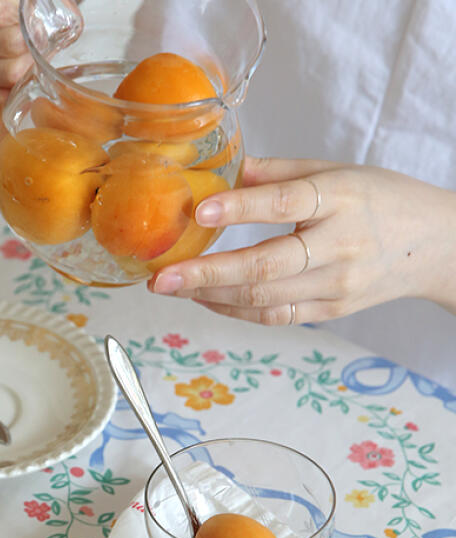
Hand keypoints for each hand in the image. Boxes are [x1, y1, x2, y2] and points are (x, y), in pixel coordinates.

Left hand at [148, 156, 455, 324]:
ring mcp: (336, 286)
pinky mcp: (331, 311)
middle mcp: (340, 247)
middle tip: (160, 278)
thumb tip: (230, 172)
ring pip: (263, 300)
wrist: (435, 246)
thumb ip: (282, 173)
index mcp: (342, 199)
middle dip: (206, 274)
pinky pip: (274, 316)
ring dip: (210, 296)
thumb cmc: (381, 200)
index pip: (285, 203)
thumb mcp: (339, 170)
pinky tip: (205, 298)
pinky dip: (234, 311)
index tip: (199, 210)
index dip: (240, 209)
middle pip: (265, 267)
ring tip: (171, 287)